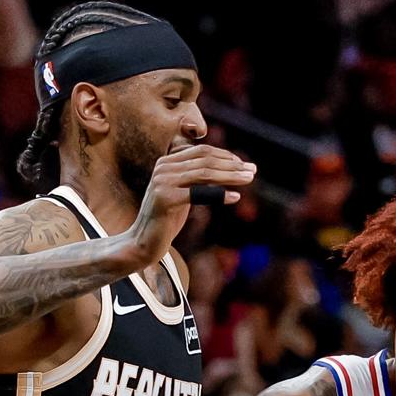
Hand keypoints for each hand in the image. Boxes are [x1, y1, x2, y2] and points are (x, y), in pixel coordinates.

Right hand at [121, 145, 254, 270]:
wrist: (143, 243)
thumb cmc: (166, 220)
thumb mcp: (184, 194)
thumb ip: (198, 179)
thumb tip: (228, 169)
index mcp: (167, 162)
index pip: (202, 151)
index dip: (226, 156)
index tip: (245, 165)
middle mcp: (163, 167)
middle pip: (205, 160)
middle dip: (232, 165)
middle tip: (253, 170)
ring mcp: (162, 182)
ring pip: (204, 173)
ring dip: (230, 176)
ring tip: (249, 180)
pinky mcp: (165, 199)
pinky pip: (198, 193)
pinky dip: (219, 195)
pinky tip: (235, 197)